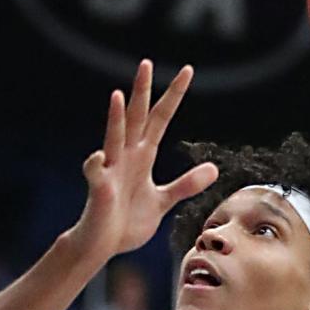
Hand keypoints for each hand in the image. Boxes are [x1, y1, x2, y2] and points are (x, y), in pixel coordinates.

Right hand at [67, 60, 217, 264]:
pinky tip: (99, 160)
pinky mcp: (99, 191)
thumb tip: (213, 169)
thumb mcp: (162, 201)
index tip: (187, 71)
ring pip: (114, 139)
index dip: (173, 96)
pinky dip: (96, 166)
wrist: (101, 246)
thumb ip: (185, 184)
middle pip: (136, 118)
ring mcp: (111, 172)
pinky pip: (95, 174)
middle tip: (146, 63)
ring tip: (117, 96)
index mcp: (142, 157)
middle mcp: (126, 158)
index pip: (160, 119)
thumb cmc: (126, 222)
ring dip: (115, 118)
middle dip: (141, 92)